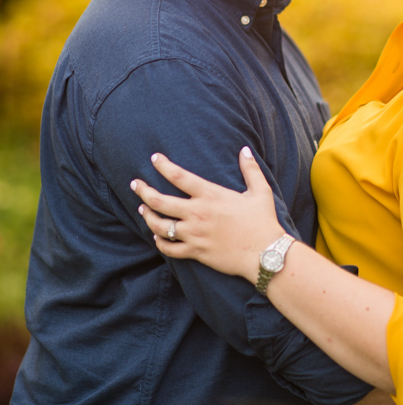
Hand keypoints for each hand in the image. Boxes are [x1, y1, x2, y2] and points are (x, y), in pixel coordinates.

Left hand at [132, 148, 284, 281]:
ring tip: (142, 209)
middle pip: (160, 201)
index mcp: (211, 195)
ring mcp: (194, 234)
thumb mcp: (260, 192)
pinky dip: (160, 242)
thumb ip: (250, 169)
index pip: (180, 176)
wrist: (265, 254)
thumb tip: (245, 150)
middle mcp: (198, 213)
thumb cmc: (263, 222)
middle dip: (144, 191)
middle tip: (135, 184)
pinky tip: (157, 237)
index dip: (164, 166)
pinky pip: (169, 248)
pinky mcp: (196, 252)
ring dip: (148, 216)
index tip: (154, 158)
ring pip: (159, 225)